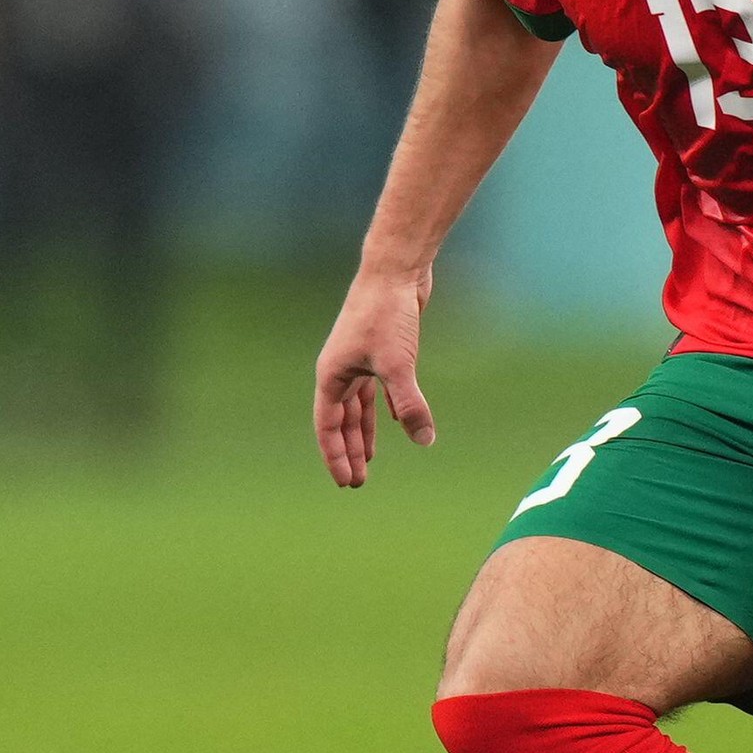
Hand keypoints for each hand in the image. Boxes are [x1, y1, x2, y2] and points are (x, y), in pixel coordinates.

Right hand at [314, 265, 437, 487]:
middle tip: (358, 481)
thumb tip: (424, 440)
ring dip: (364, 432)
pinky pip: (379, 388)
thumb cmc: (386, 314)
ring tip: (371, 459)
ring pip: (359, 406)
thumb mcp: (398, 365)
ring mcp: (360, 358)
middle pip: (341, 420)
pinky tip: (392, 422)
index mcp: (332, 375)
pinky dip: (384, 407)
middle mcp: (341, 369)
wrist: (395, 270)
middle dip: (349, 450)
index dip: (336, 455)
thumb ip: (409, 404)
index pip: (328, 426)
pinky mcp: (382, 349)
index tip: (346, 481)